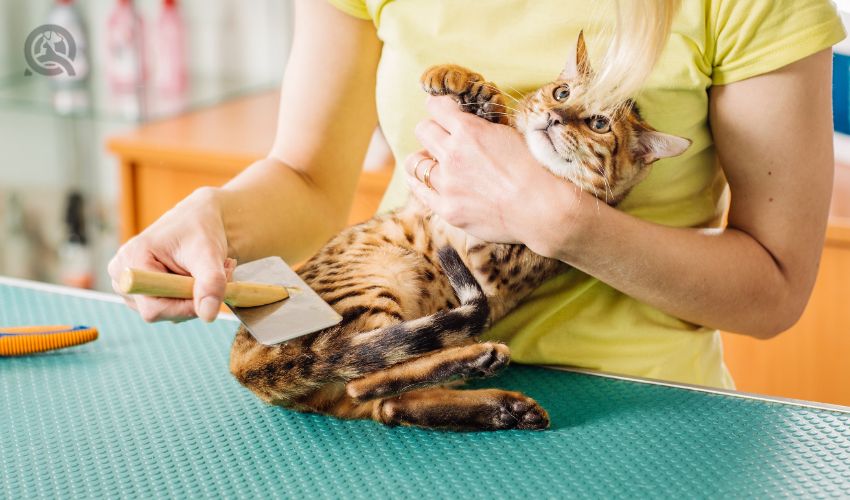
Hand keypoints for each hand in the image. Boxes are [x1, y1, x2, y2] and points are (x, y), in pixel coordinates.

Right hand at [108, 188, 233, 322]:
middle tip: (220, 274)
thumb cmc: (200, 230)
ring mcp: (129, 286)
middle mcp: (122, 275)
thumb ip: (210, 283)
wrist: (200, 219)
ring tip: (209, 271)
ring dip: (194, 298)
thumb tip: (208, 315)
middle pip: (158, 312)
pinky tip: (197, 277)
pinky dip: (189, 298)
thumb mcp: (209, 253)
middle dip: (193, 299)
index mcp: (130, 260)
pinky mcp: (141, 292)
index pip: (153, 307)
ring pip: (166, 312)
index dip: (185, 306)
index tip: (214, 288)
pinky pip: (169, 308)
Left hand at [405, 95, 580, 245]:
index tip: (443, 111)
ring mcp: (447, 184)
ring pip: (416, 163)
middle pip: (423, 131)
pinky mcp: (448, 209)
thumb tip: (472, 122)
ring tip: (434, 162)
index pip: (437, 107)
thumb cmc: (537, 168)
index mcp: (469, 130)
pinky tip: (427, 181)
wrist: (544, 208)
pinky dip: (421, 183)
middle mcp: (453, 154)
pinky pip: (420, 191)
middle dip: (432, 130)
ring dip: (424, 158)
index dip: (440, 107)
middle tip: (442, 138)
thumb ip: (484, 128)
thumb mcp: (511, 134)